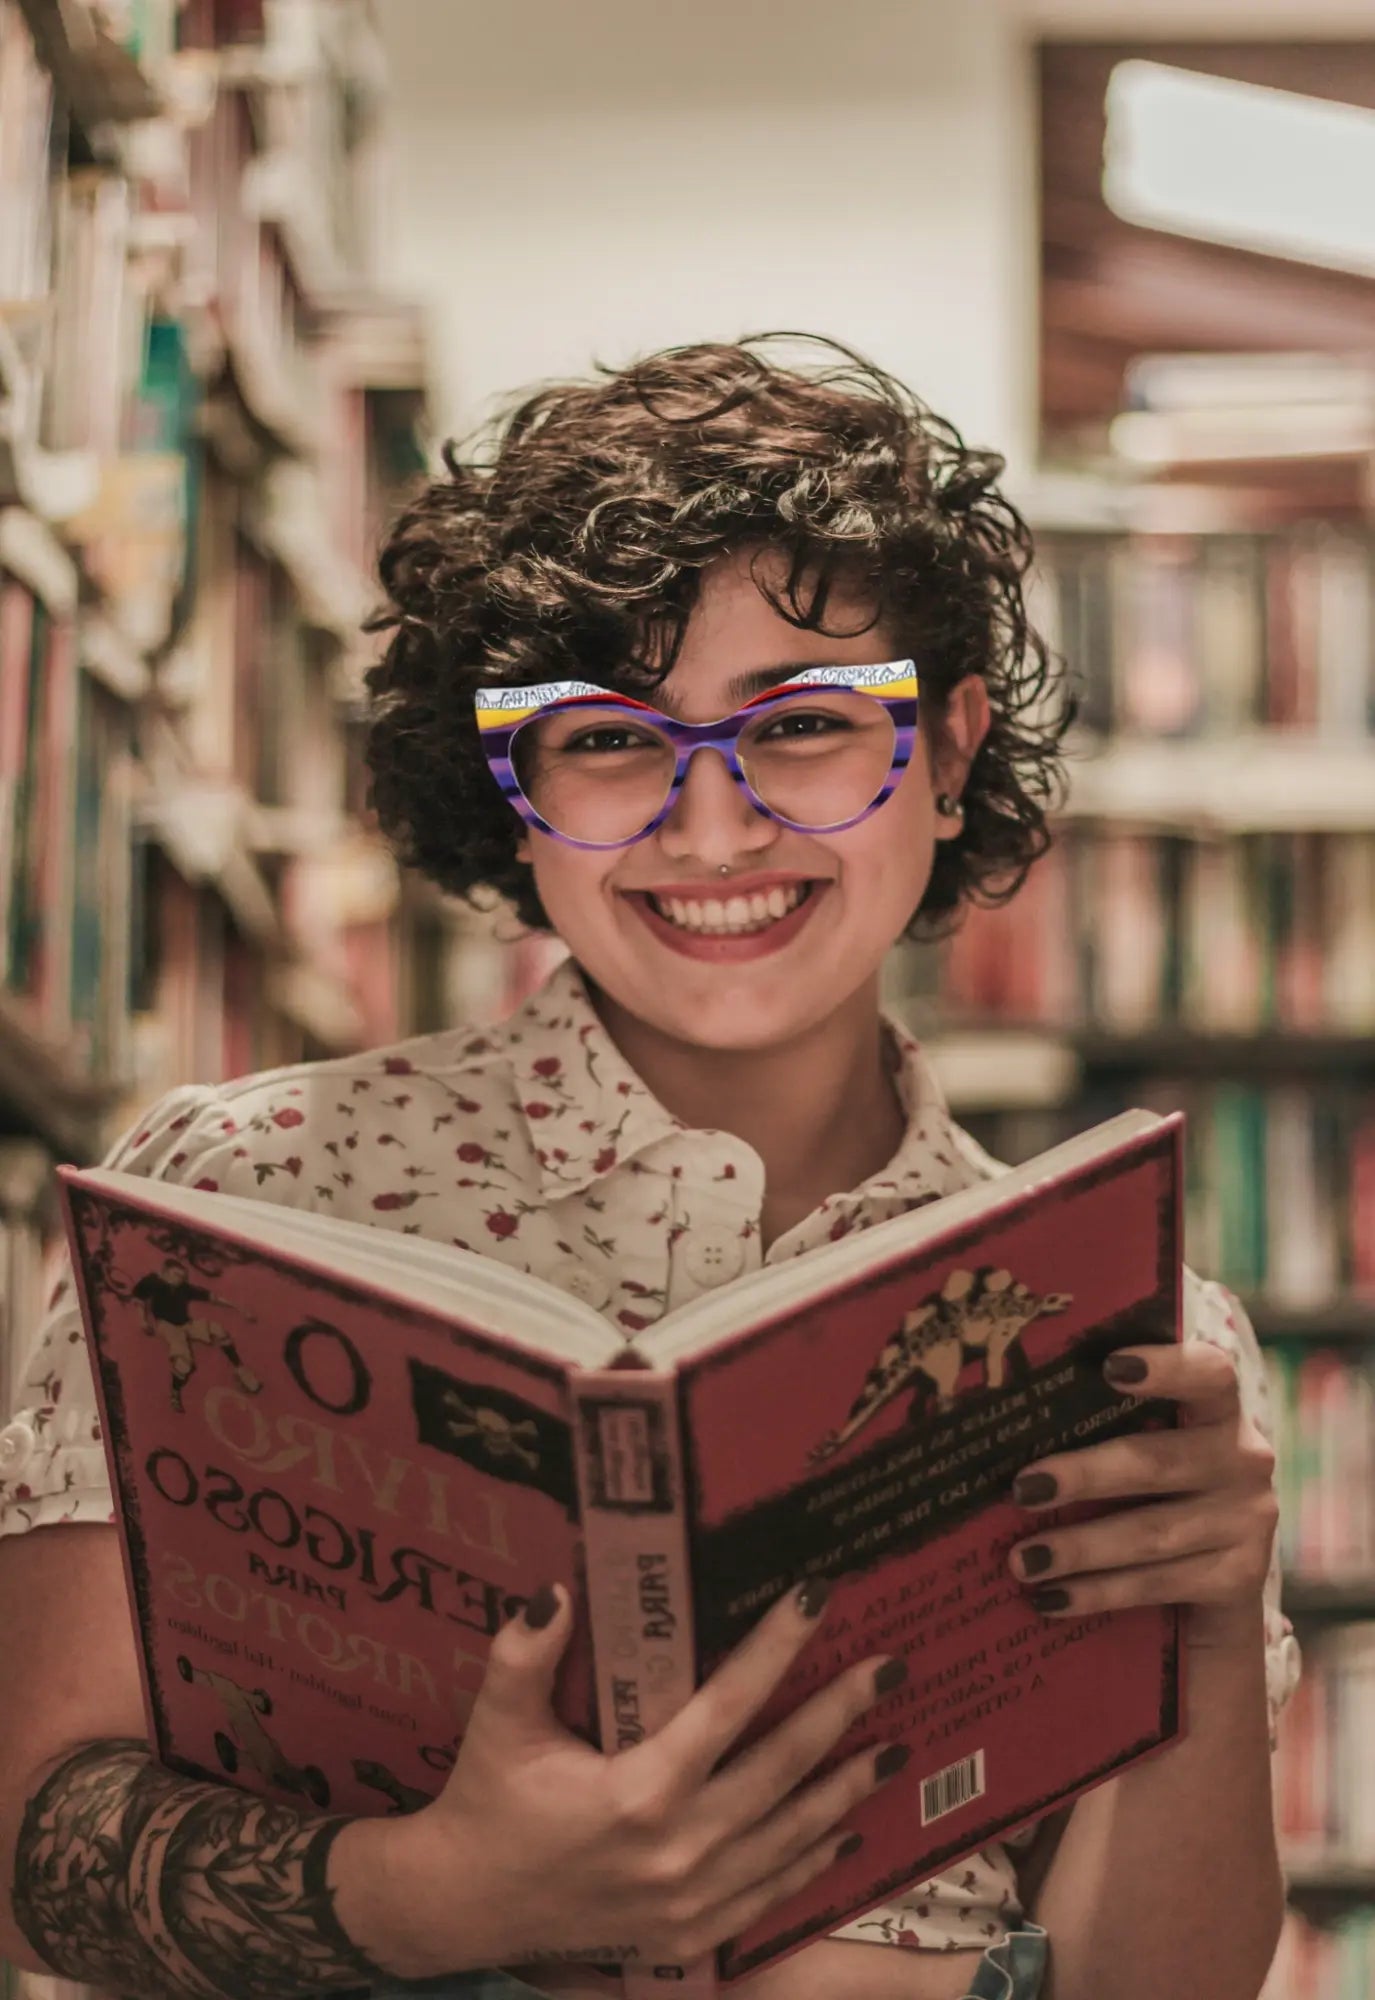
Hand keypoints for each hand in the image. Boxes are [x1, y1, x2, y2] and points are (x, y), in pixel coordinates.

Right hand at [378, 1579, 908, 1976]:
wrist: (465, 1904)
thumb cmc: (487, 1800)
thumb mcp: (498, 1721)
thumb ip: (523, 1654)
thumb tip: (555, 1592)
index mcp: (639, 1790)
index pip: (729, 1703)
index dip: (777, 1646)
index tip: (817, 1596)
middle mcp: (679, 1846)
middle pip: (782, 1769)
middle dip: (842, 1714)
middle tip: (892, 1667)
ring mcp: (692, 1898)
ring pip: (792, 1835)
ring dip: (848, 1788)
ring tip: (895, 1744)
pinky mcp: (692, 1932)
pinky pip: (772, 1892)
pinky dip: (815, 1859)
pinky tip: (850, 1830)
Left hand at [1006, 1343, 1277, 1651]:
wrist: (1223, 1574)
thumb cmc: (1164, 1485)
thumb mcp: (1153, 1443)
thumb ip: (1109, 1422)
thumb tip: (1010, 1419)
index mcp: (1221, 1409)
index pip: (1210, 1373)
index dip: (1167, 1366)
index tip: (1111, 1366)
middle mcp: (1243, 1459)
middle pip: (1156, 1463)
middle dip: (1084, 1476)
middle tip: (1023, 1489)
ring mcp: (1247, 1521)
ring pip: (1150, 1533)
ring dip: (1080, 1548)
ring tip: (1023, 1560)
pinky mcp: (1238, 1578)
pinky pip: (1157, 1583)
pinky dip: (1098, 1593)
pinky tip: (1050, 1598)